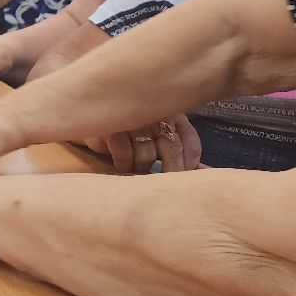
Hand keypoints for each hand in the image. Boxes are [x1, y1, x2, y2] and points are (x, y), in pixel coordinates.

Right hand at [86, 116, 201, 173]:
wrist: (91, 110)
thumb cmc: (129, 127)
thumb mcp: (157, 131)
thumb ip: (179, 147)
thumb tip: (204, 171)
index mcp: (172, 114)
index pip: (190, 142)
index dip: (189, 165)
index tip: (182, 179)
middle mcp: (155, 114)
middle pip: (172, 151)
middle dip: (169, 172)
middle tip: (161, 185)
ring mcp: (132, 120)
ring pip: (147, 156)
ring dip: (141, 168)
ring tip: (135, 169)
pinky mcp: (110, 128)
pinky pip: (124, 156)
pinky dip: (123, 164)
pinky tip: (119, 163)